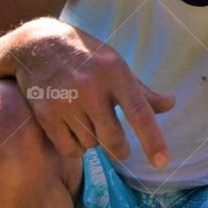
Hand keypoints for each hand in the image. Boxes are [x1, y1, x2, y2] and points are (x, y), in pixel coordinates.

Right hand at [10, 18, 174, 164]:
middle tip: (119, 147)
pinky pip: (70, 149)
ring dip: (93, 141)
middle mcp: (91, 87)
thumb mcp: (115, 65)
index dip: (152, 140)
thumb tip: (170, 104)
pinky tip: (72, 130)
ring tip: (85, 121)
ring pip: (91, 145)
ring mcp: (67, 102)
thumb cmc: (85, 56)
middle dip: (120, 150)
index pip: (139, 112)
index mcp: (115, 73)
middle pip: (113, 139)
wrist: (37, 45)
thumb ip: (141, 91)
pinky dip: (74, 148)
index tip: (162, 162)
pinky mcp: (47, 114)